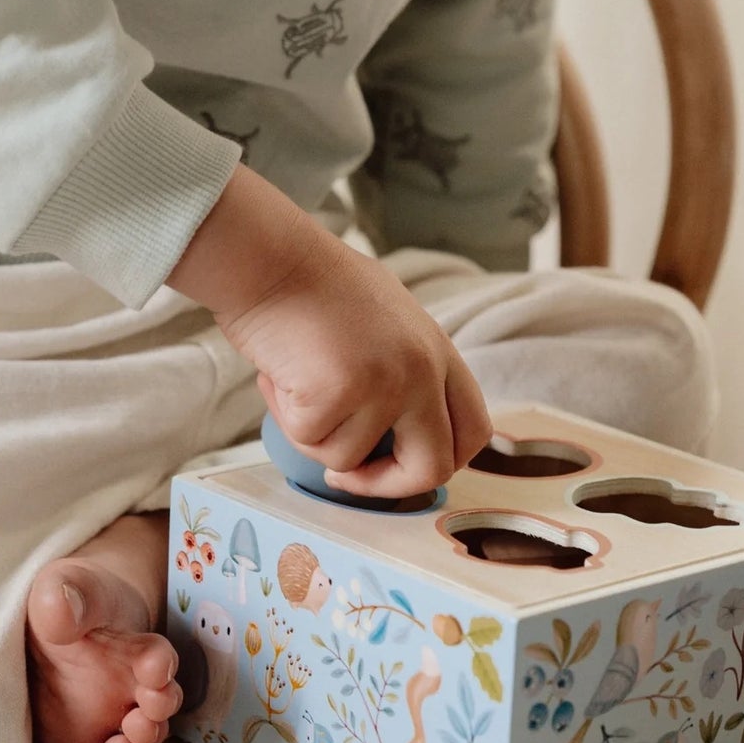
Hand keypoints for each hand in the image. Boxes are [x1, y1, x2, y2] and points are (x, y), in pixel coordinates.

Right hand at [168, 167, 491, 497]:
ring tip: (294, 381)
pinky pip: (310, 441)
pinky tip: (280, 373)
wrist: (270, 257)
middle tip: (346, 477)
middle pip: (433, 467)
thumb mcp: (384, 322)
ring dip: (312, 433)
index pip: (473, 430)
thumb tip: (386, 429)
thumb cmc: (310, 284)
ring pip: (351, 458)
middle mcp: (422, 369)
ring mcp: (386, 383)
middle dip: (385, 485)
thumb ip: (401, 370)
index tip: (398, 465)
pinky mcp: (340, 393)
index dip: (439, 462)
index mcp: (437, 350)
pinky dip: (286, 417)